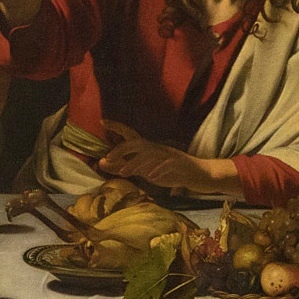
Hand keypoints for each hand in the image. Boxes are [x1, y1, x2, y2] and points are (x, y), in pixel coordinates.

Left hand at [98, 134, 235, 196]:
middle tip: (108, 158)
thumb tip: (101, 163)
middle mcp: (156, 148)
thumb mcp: (144, 170)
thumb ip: (124, 166)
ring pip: (150, 154)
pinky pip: (167, 163)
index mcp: (148, 148)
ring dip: (135, 163)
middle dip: (122, 149)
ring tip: (123, 172)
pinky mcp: (179, 163)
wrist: (197, 175)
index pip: (130, 135)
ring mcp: (168, 155)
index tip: (102, 122)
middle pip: (137, 143)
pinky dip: (158, 169)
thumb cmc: (169, 172)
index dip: (116, 126)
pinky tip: (150, 176)